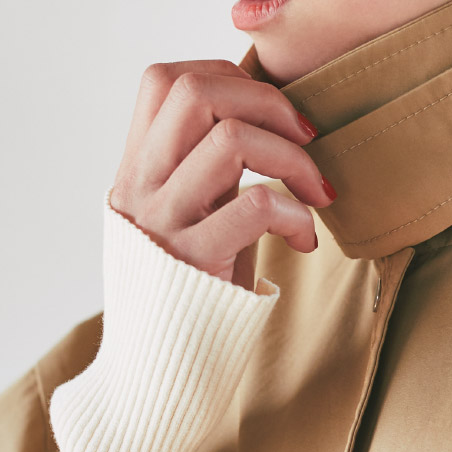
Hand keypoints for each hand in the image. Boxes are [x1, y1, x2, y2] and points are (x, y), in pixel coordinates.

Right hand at [108, 59, 333, 289]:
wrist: (158, 376)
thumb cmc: (193, 290)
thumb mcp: (190, 215)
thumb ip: (207, 168)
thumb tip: (269, 113)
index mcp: (136, 169)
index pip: (162, 80)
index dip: (225, 75)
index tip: (269, 111)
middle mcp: (140, 188)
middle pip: (195, 92)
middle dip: (268, 101)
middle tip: (307, 136)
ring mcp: (163, 223)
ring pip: (230, 139)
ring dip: (292, 156)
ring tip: (315, 190)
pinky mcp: (194, 262)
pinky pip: (255, 204)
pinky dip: (296, 212)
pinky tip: (304, 238)